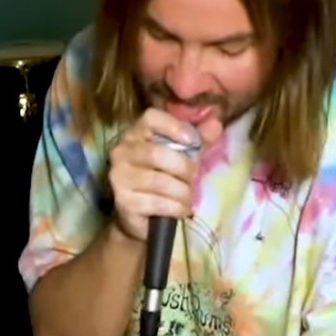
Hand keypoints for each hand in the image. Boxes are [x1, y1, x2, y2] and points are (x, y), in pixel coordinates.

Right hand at [106, 107, 219, 243]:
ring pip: (160, 181)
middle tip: (193, 178)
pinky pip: (158, 203)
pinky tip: (181, 209)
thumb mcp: (183, 156)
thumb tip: (215, 123)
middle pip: (158, 154)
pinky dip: (177, 207)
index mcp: (136, 134)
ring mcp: (120, 177)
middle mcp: (122, 152)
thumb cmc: (163, 179)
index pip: (151, 118)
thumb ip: (199, 140)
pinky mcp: (124, 201)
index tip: (193, 141)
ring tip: (187, 197)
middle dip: (184, 168)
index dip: (174, 126)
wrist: (140, 217)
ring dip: (183, 192)